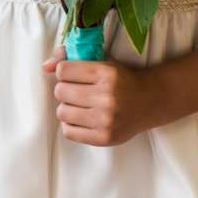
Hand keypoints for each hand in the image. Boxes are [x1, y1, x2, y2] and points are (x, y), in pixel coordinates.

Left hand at [43, 55, 161, 145]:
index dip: (65, 72)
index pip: (63, 71)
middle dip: (66, 90)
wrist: (152, 101)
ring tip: (81, 105)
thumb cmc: (122, 80)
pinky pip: (68, 131)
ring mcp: (106, 119)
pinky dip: (71, 124)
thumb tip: (44, 67)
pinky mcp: (104, 138)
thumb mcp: (102, 63)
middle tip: (79, 91)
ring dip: (67, 108)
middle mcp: (106, 97)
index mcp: (106, 73)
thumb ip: (72, 59)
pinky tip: (83, 118)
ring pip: (62, 112)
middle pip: (60, 91)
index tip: (75, 76)